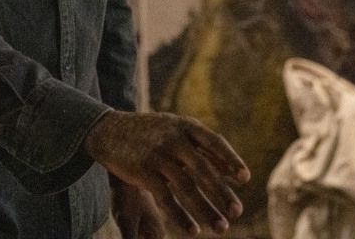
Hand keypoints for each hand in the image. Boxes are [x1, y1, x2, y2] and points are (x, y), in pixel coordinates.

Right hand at [84, 111, 249, 236]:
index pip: (214, 141)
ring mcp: (157, 155)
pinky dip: (180, 216)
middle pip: (203, 169)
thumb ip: (202, 147)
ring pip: (187, 187)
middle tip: (237, 212)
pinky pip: (165, 197)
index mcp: (184, 126)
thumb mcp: (175, 130)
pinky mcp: (142, 171)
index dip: (230, 159)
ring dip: (206, 210)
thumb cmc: (151, 131)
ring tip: (221, 228)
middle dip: (222, 193)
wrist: (110, 129)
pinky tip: (193, 230)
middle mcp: (173, 138)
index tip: (245, 179)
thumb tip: (231, 171)